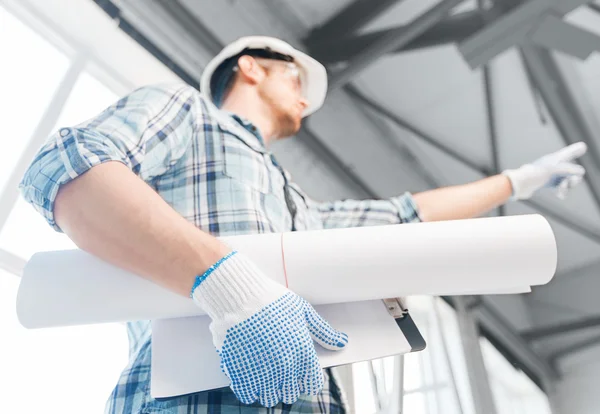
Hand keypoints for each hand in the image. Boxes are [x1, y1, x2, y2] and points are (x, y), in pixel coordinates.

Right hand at [191, 251, 347, 406]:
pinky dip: (247, 388)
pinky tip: (247, 373)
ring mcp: (261, 373)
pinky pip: (246, 395)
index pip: (312, 384)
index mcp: (303, 353)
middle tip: (278, 367)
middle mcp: (285, 368)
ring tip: (262, 370)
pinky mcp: (240, 374)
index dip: (306, 379)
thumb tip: (342, 343)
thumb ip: (324, 332)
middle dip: (287, 384)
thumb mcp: (303, 311)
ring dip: (267, 388)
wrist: (239, 296)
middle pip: (290, 394)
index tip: (299, 372)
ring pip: (269, 398)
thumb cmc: (272, 300)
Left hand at [502, 142, 586, 199]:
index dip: (575, 150)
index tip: (582, 147)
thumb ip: (568, 168)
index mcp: (554, 159)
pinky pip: (561, 188)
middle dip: (574, 177)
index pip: (568, 153)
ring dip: (567, 186)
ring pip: (567, 180)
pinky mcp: (548, 185)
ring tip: (561, 190)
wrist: (519, 186)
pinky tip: (560, 194)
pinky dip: (562, 191)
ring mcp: (551, 176)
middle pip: (571, 171)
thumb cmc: (532, 174)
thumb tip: (581, 171)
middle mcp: (554, 166)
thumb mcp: (552, 169)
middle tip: (571, 182)